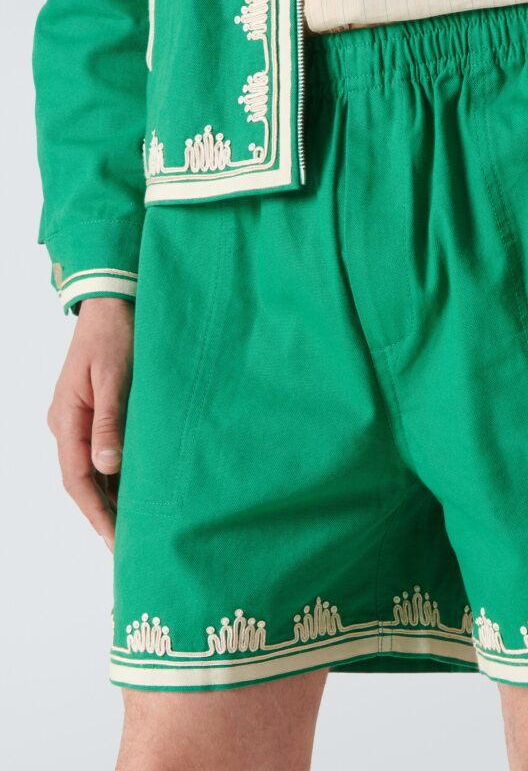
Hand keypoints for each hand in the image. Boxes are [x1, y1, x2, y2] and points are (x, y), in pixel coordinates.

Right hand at [46, 297, 134, 550]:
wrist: (115, 302)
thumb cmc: (117, 336)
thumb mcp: (116, 379)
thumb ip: (111, 423)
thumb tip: (107, 468)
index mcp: (66, 420)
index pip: (77, 481)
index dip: (96, 514)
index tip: (117, 543)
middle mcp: (67, 424)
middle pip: (82, 482)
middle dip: (103, 515)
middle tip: (130, 548)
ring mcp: (79, 418)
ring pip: (92, 470)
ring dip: (112, 497)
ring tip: (137, 527)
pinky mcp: (96, 411)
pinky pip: (103, 452)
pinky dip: (118, 475)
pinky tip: (137, 490)